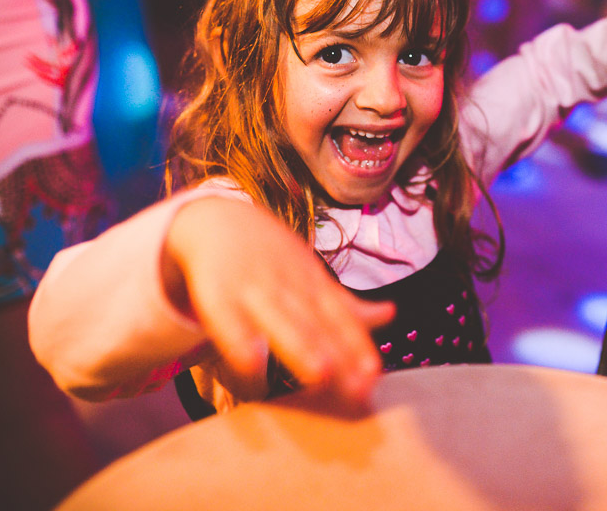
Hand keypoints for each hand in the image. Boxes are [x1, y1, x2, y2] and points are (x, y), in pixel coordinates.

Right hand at [164, 197, 394, 407]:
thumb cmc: (272, 256)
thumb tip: (389, 315)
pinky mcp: (217, 292)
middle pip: (316, 324)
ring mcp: (254, 287)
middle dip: (339, 354)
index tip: (373, 375)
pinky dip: (238, 340)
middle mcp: (289, 285)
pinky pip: (227, 319)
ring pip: (281, 319)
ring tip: (322, 375)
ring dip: (301, 346)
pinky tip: (250, 366)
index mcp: (313, 283)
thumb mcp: (312, 274)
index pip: (340, 317)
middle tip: (358, 387)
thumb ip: (345, 304)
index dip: (357, 345)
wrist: (219, 218)